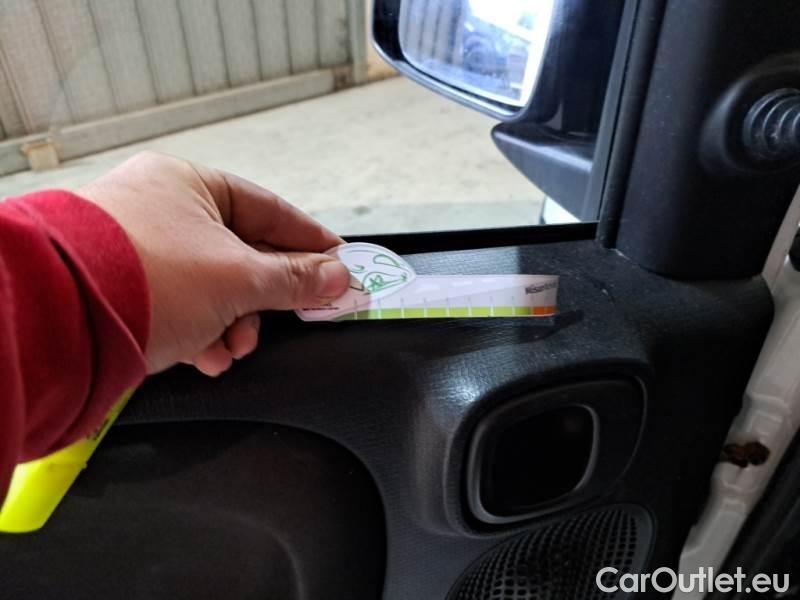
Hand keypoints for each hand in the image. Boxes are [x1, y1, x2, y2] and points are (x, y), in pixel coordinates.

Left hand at [79, 152, 349, 375]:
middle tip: (293, 316)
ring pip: (211, 287)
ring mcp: (138, 250)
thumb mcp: (238, 278)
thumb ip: (294, 279)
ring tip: (233, 346)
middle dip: (265, 297)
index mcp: (189, 185)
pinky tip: (205, 355)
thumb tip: (336, 278)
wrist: (63, 320)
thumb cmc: (145, 275)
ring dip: (232, 323)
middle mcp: (160, 210)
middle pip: (240, 254)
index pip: (268, 210)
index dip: (308, 240)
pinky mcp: (123, 289)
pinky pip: (179, 307)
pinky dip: (199, 333)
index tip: (338, 262)